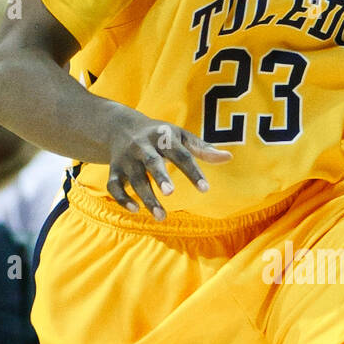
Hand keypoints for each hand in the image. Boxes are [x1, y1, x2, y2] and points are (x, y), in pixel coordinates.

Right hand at [106, 114, 231, 219]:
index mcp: (163, 137)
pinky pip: (114, 186)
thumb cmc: (160, 135)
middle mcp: (142, 147)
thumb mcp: (181, 136)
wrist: (121, 126)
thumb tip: (229, 157)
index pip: (180, 154)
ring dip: (146, 197)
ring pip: (134, 179)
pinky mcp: (114, 170)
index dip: (193, 172)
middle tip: (171, 193)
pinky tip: (135, 210)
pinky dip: (122, 198)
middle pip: (151, 162)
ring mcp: (126, 159)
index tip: (205, 189)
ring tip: (161, 216)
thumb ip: (202, 149)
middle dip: (160, 177)